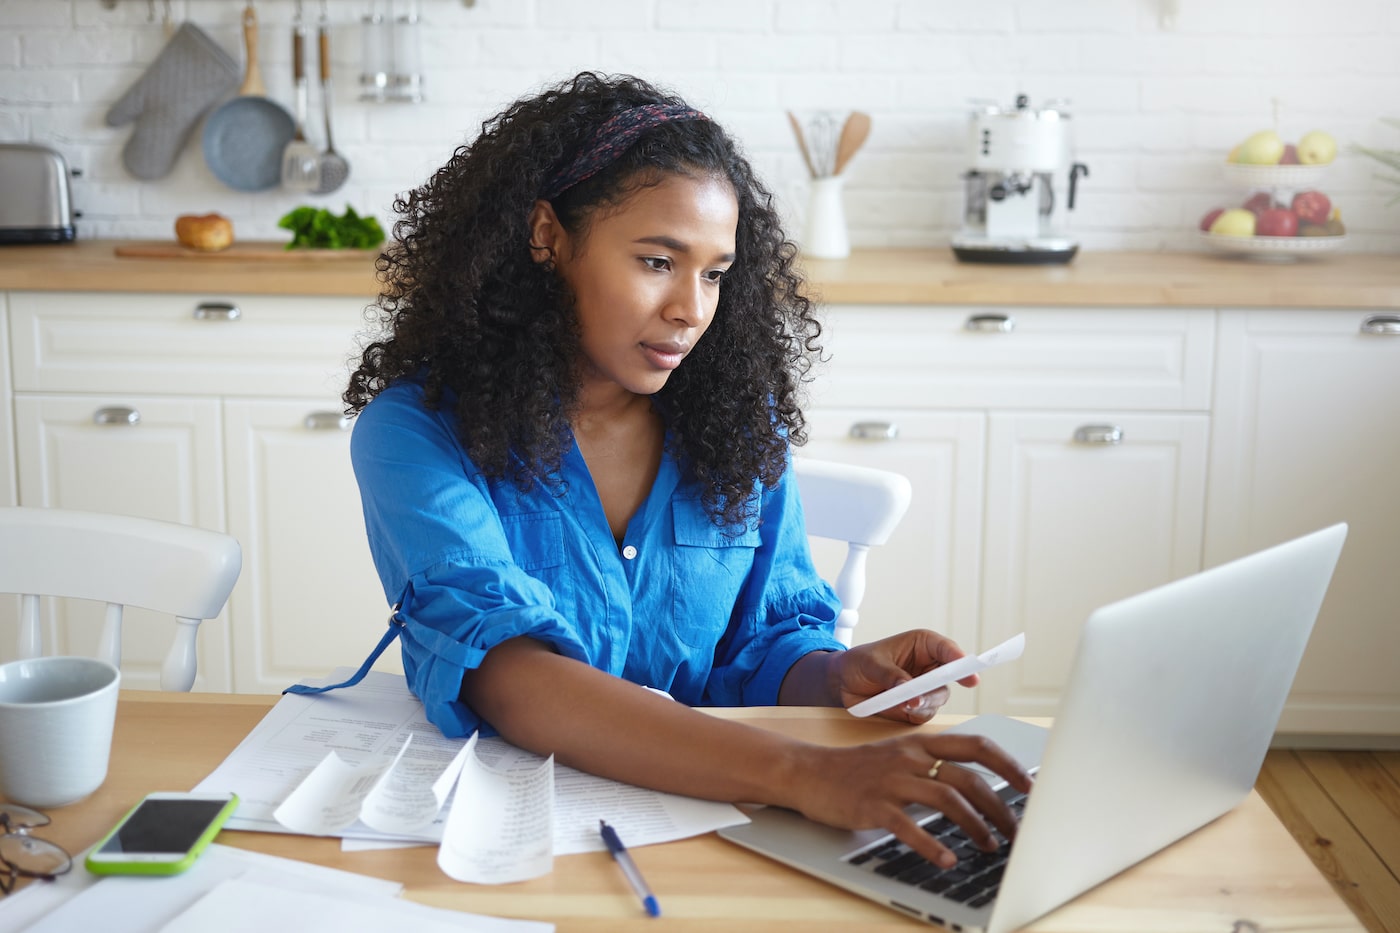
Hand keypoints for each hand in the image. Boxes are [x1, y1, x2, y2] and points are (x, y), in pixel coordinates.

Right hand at [788, 732, 1032, 867]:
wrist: (808, 772)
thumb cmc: (856, 769)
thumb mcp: (898, 756)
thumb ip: (932, 765)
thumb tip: (975, 789)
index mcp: (921, 743)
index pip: (977, 746)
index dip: (1009, 765)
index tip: (1032, 787)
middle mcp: (910, 757)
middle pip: (969, 778)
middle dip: (1001, 807)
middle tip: (1017, 831)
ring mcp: (891, 780)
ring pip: (947, 798)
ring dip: (976, 826)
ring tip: (990, 846)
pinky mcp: (873, 805)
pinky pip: (909, 826)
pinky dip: (932, 845)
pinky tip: (947, 860)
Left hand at [832, 630, 980, 723]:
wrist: (842, 684)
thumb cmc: (858, 663)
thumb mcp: (871, 663)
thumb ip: (891, 676)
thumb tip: (910, 693)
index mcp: (923, 645)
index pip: (948, 650)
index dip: (960, 661)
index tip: (970, 675)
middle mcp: (929, 667)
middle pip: (949, 679)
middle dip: (936, 689)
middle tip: (921, 697)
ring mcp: (925, 689)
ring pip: (938, 699)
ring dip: (923, 704)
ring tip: (902, 703)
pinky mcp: (916, 708)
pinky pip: (924, 715)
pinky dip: (914, 715)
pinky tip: (899, 709)